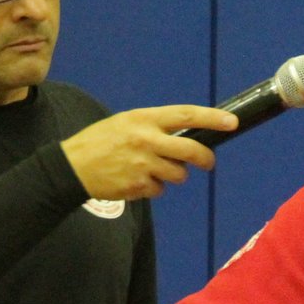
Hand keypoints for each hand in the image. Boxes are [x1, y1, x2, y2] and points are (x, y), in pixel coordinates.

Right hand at [60, 106, 237, 199]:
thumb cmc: (100, 141)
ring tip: (152, 169)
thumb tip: (186, 135)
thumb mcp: (125, 123)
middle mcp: (146, 140)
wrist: (71, 167)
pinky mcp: (138, 185)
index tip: (232, 122)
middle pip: (191, 150)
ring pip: (178, 174)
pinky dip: (153, 187)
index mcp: (144, 119)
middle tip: (208, 162)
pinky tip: (135, 179)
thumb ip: (154, 127)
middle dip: (205, 158)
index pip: (186, 115)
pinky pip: (159, 189)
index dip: (212, 118)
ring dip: (173, 175)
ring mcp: (143, 164)